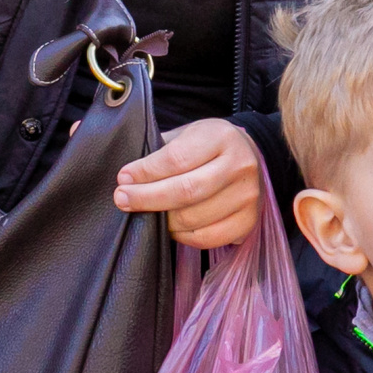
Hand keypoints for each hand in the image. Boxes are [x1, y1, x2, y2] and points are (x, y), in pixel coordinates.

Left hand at [114, 118, 262, 248]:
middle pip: (186, 191)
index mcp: (221, 137)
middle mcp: (240, 165)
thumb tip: (127, 179)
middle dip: (147, 198)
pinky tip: (170, 227)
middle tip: (122, 200)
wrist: (247, 155)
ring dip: (163, 220)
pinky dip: (183, 237)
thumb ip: (160, 152)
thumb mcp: (186, 134)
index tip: (123, 178)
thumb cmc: (206, 145)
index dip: (146, 171)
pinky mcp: (249, 221)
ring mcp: (248, 195)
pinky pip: (208, 238)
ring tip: (145, 213)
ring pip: (195, 218)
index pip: (177, 159)